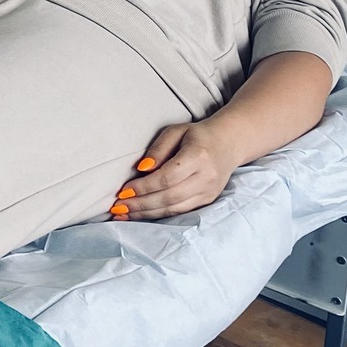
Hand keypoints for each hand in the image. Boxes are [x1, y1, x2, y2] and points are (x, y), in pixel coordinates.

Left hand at [110, 121, 240, 220]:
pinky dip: (159, 215)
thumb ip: (158, 149)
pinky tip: (141, 215)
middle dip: (141, 204)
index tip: (123, 191)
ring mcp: (208, 192)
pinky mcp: (207, 200)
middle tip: (118, 207)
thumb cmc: (196, 135)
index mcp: (198, 156)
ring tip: (124, 214)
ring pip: (174, 208)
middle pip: (170, 196)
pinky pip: (180, 211)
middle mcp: (206, 177)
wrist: (228, 143)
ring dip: (147, 213)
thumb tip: (141, 169)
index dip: (144, 186)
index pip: (167, 177)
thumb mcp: (175, 132)